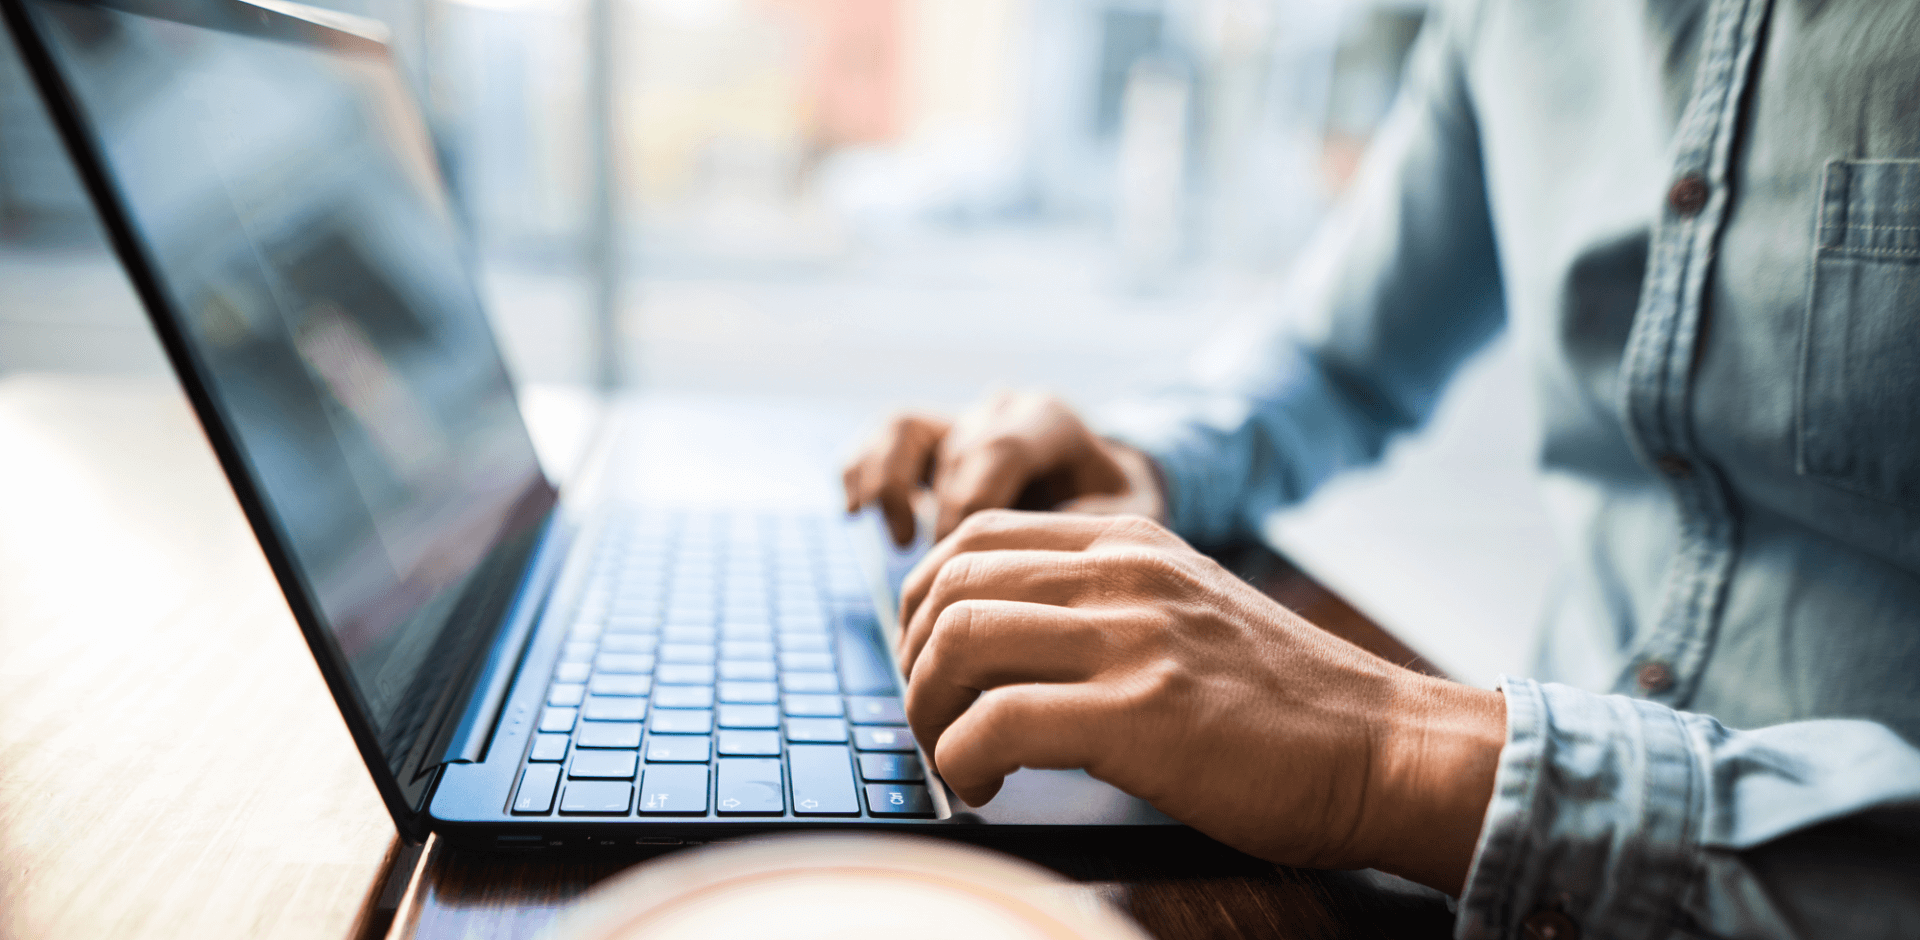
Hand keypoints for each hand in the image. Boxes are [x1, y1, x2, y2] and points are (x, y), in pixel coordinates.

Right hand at [841, 391, 1165, 545]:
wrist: (1105, 489)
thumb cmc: (1119, 512)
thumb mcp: (1129, 519)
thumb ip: (1090, 528)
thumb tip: (1031, 551)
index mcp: (1052, 420)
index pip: (998, 450)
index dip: (976, 509)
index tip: (973, 564)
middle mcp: (1002, 409)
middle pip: (954, 452)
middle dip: (946, 520)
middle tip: (952, 577)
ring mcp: (963, 417)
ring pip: (904, 429)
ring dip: (891, 487)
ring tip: (901, 541)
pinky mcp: (931, 437)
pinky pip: (882, 437)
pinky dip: (860, 470)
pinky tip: (855, 513)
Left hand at [897, 510, 1505, 894]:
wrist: (1384, 749)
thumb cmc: (1288, 706)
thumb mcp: (1188, 615)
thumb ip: (1106, 609)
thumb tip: (1000, 648)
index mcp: (1130, 545)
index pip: (975, 537)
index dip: (923, 601)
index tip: (928, 661)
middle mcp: (1123, 575)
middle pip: (949, 586)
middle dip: (913, 662)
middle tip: (932, 720)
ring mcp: (1132, 638)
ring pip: (957, 644)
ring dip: (927, 712)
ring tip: (953, 758)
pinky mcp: (1139, 715)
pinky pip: (994, 725)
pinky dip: (962, 761)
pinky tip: (984, 788)